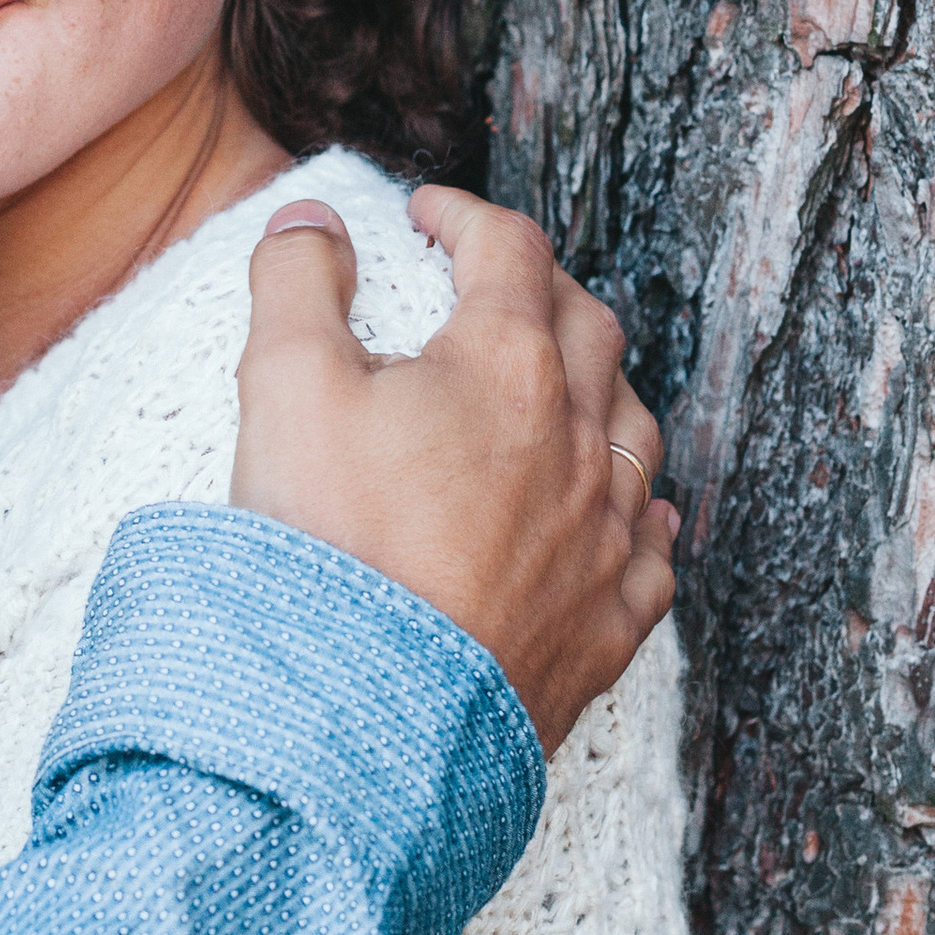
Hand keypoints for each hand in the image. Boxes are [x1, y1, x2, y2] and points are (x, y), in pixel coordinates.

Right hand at [230, 186, 676, 752]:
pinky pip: (650, 550)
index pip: (509, 249)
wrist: (365, 718)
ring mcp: (603, 536)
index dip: (464, 216)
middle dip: (538, 287)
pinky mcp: (607, 623)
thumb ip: (298, 280)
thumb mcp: (284, 386)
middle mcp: (578, 440)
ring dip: (599, 389)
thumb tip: (314, 215)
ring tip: (556, 386)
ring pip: (635, 429)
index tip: (426, 216)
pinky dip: (638, 512)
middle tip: (485, 285)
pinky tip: (628, 512)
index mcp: (507, 364)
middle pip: (588, 326)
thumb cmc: (327, 545)